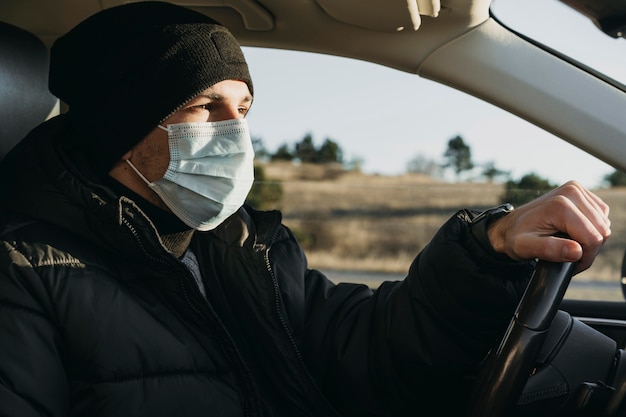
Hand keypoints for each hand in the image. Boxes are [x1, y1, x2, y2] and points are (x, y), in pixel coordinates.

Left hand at [488, 181, 610, 273]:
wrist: (509, 226)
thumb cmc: (516, 237)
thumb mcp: (526, 247)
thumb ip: (551, 250)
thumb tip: (576, 251)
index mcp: (561, 205)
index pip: (593, 238)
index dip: (585, 257)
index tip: (570, 262)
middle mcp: (571, 192)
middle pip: (601, 231)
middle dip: (588, 248)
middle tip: (568, 254)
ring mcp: (576, 189)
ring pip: (603, 224)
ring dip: (590, 238)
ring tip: (568, 243)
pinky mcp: (580, 192)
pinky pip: (601, 216)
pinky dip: (591, 228)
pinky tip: (574, 232)